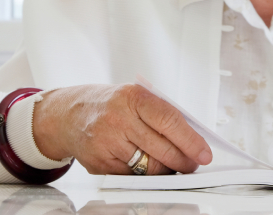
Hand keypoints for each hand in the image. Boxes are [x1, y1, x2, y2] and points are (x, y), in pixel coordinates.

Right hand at [31, 84, 212, 175]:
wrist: (67, 115)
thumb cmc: (109, 105)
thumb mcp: (133, 97)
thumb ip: (160, 113)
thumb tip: (193, 138)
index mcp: (132, 97)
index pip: (169, 120)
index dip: (190, 140)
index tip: (204, 154)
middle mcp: (118, 118)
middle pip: (162, 149)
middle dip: (184, 161)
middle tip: (193, 164)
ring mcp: (107, 142)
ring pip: (149, 167)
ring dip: (166, 170)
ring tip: (171, 165)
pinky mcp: (99, 163)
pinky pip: (132, 176)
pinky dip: (143, 174)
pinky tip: (145, 165)